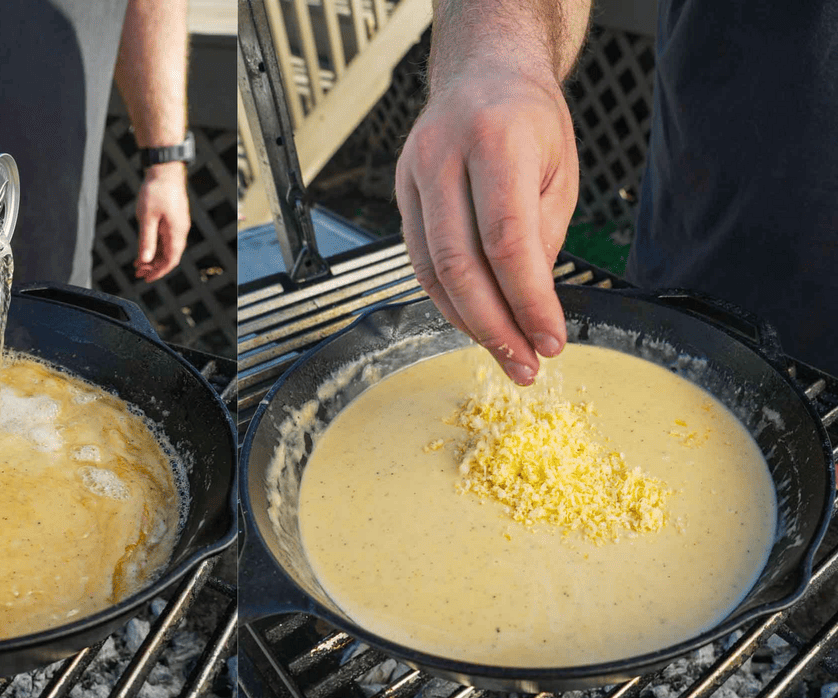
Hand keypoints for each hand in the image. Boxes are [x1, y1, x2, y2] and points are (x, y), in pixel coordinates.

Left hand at [134, 163, 189, 281]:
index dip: (158, 272)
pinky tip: (144, 248)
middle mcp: (180, 231)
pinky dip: (155, 245)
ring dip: (153, 257)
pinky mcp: (173, 218)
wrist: (165, 169)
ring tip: (138, 263)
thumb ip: (146, 240)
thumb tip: (144, 261)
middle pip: (169, 256)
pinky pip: (166, 238)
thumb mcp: (147, 218)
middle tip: (137, 272)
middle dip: (154, 266)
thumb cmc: (156, 190)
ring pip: (167, 248)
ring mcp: (177, 224)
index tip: (145, 279)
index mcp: (176, 232)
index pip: (170, 261)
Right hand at [395, 60, 578, 383]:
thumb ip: (544, 238)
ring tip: (504, 354)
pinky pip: (418, 262)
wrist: (483, 72)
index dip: (528, 301)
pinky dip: (447, 301)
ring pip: (432, 271)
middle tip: (524, 364)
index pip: (508, 241)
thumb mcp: (559, 173)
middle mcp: (445, 155)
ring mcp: (413, 174)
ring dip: (469, 323)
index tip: (550, 340)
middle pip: (461, 264)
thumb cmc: (528, 119)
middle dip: (495, 326)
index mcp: (497, 141)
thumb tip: (530, 308)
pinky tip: (474, 323)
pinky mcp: (400, 193)